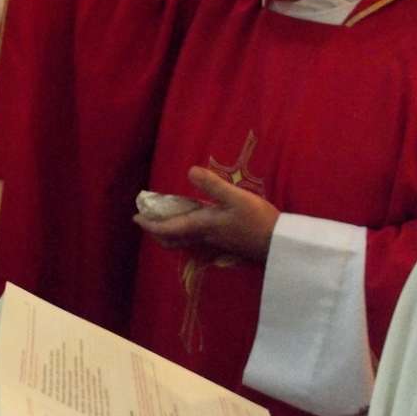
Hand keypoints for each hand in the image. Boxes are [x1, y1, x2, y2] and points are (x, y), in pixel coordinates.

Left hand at [133, 167, 279, 262]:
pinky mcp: (225, 241)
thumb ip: (213, 185)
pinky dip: (185, 230)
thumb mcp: (236, 198)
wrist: (280, 244)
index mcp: (202, 226)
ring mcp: (215, 241)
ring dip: (170, 231)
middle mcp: (204, 236)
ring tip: (165, 218)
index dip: (150, 225)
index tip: (136, 219)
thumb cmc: (258, 220)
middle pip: (173, 239)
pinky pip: (196, 237)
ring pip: (184, 239)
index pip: (168, 229)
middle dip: (156, 231)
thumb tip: (190, 171)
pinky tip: (193, 220)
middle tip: (147, 220)